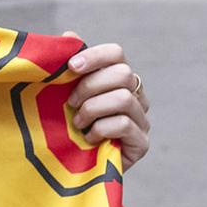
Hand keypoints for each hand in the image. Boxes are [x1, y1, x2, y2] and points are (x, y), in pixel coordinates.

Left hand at [65, 40, 151, 167]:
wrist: (72, 171)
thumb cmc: (68, 127)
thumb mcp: (64, 95)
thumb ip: (69, 69)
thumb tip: (69, 35)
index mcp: (119, 79)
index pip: (116, 53)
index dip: (94, 56)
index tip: (71, 67)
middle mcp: (136, 95)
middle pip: (123, 73)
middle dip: (90, 87)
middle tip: (70, 103)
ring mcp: (142, 119)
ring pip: (123, 98)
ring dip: (93, 109)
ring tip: (77, 123)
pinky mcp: (141, 143)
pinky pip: (124, 124)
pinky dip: (101, 129)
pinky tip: (89, 138)